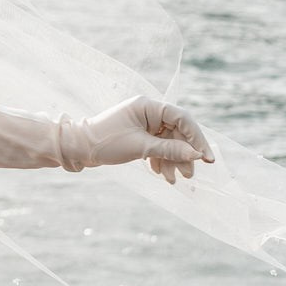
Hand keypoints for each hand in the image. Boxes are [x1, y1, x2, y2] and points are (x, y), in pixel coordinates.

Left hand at [73, 96, 213, 182]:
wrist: (78, 148)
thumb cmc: (106, 142)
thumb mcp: (141, 147)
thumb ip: (170, 150)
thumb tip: (197, 154)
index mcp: (148, 106)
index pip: (182, 119)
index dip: (197, 138)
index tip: (207, 158)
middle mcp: (148, 112)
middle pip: (177, 133)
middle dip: (183, 155)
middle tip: (189, 175)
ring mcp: (143, 123)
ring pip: (168, 142)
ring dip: (173, 161)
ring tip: (174, 180)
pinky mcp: (139, 135)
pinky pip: (158, 146)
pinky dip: (161, 160)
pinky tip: (161, 174)